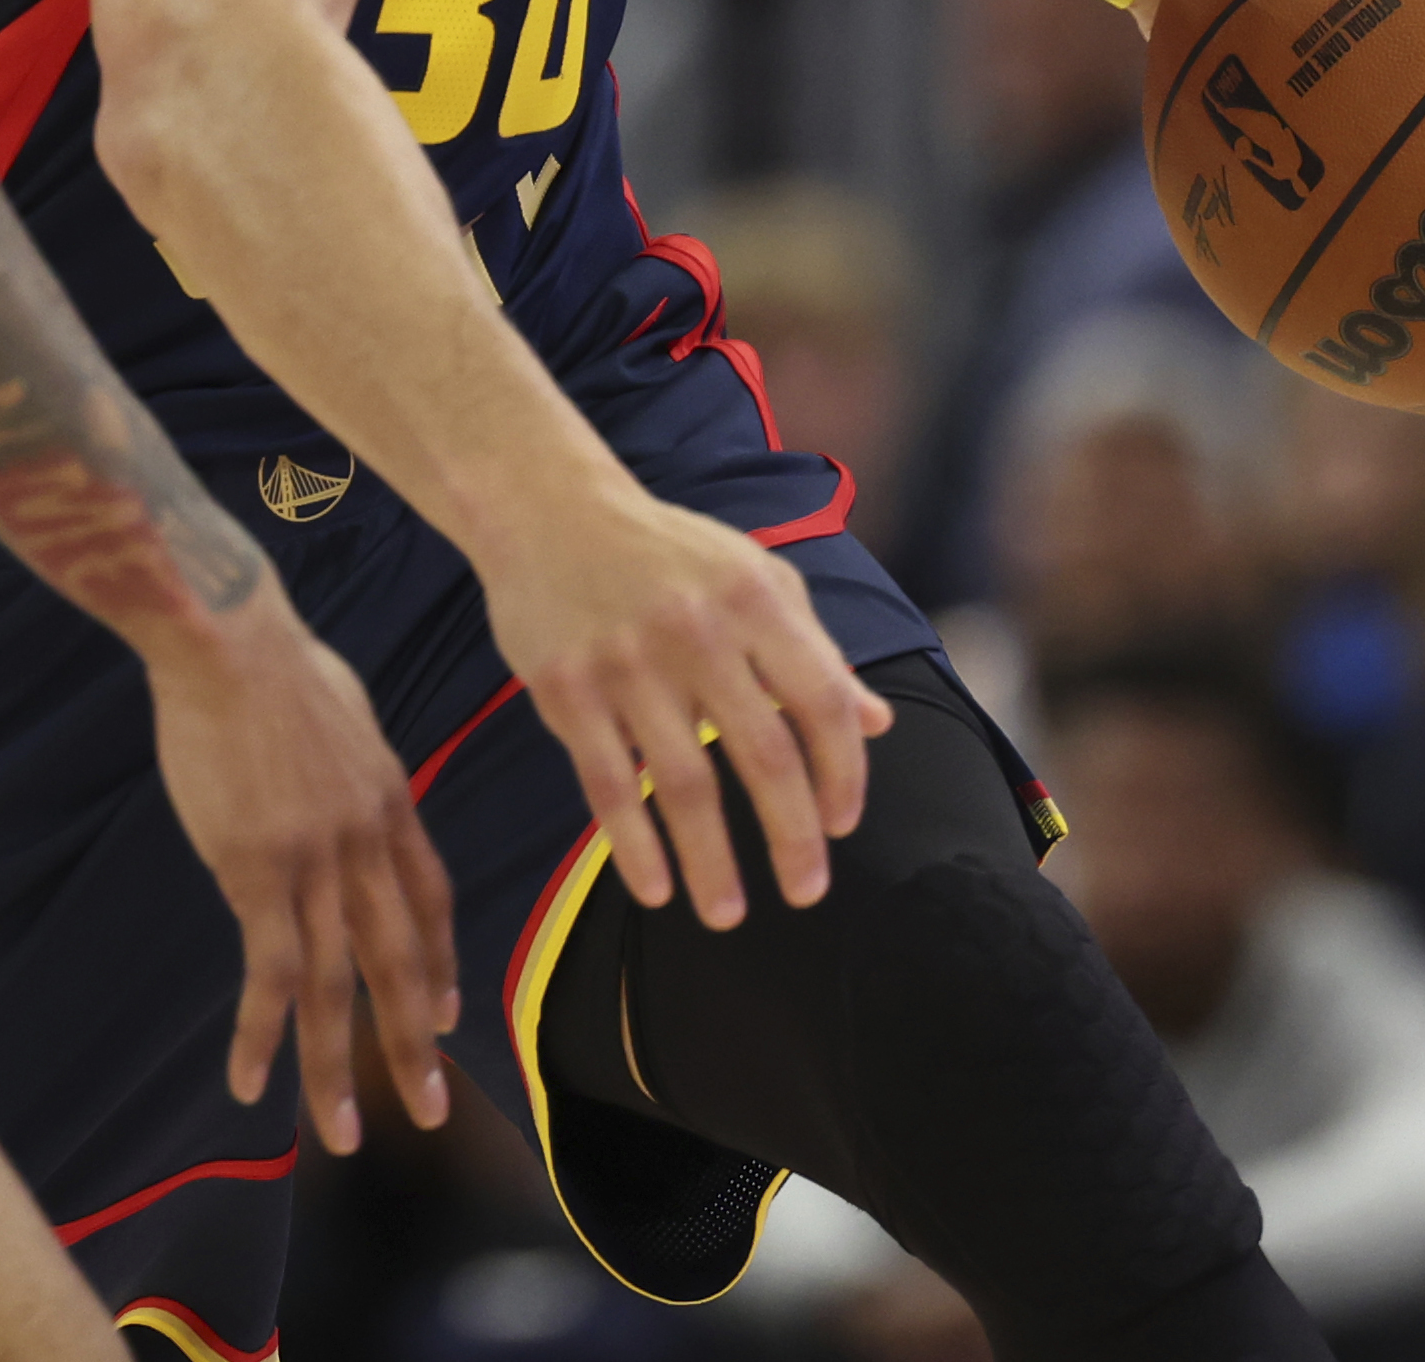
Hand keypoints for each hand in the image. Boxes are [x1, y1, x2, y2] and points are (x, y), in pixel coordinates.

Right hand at [139, 593, 460, 1153]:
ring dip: (338, 1068)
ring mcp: (315, 862)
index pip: (431, 901)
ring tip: (345, 1134)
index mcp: (390, 802)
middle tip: (429, 1110)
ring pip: (335, 986)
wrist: (228, 638)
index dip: (439, 964)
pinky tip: (250, 1082)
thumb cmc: (272, 659)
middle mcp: (367, 843)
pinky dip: (261, 1034)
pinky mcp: (256, 871)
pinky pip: (267, 972)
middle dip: (414, 1044)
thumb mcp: (344, 710)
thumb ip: (352, 762)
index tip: (444, 1013)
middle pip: (399, 961)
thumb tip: (343, 776)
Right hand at [477, 487, 890, 928]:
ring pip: (684, 785)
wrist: (546, 508)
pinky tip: (655, 889)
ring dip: (711, 862)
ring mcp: (627, 662)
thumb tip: (879, 723)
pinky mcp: (565, 687)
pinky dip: (635, 845)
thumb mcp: (753, 576)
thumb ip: (815, 649)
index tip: (843, 827)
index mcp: (753, 599)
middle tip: (807, 893)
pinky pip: (609, 784)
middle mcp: (695, 630)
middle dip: (792, 836)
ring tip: (727, 916)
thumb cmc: (665, 551)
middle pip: (763, 756)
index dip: (843, 772)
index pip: (822, 701)